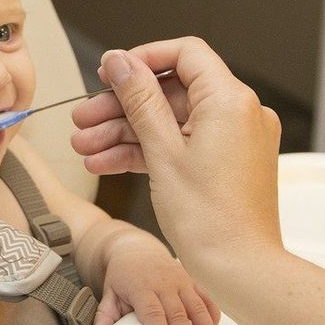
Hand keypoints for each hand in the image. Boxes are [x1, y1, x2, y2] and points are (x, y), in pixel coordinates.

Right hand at [70, 40, 282, 274]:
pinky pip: (181, 145)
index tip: (109, 73)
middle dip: (121, 106)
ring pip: (170, 122)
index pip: (185, 54)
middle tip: (84, 119)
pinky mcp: (226, 164)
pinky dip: (147, 152)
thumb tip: (120, 62)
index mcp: (230, 101)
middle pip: (170, 92)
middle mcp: (239, 114)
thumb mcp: (162, 151)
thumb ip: (139, 99)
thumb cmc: (211, 219)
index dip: (142, 59)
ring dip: (125, 133)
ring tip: (85, 149)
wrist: (240, 270)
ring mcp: (234, 140)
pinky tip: (107, 163)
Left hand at [91, 233, 220, 324]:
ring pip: (196, 306)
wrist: (136, 248)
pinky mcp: (191, 281)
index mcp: (141, 286)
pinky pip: (205, 298)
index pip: (152, 311)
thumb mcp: (109, 292)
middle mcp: (164, 283)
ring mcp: (180, 280)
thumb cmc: (122, 275)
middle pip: (177, 312)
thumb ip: (104, 314)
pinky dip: (212, 314)